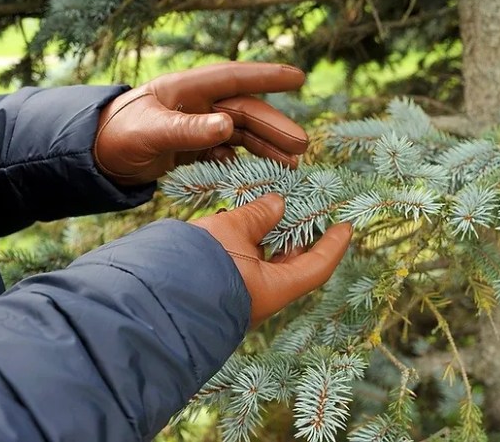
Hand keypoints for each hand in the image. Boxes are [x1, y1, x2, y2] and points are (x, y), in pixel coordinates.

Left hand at [94, 62, 307, 185]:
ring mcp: (196, 127)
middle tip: (301, 146)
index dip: (267, 78)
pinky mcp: (193, 149)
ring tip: (291, 164)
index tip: (298, 77)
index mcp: (188, 90)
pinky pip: (225, 154)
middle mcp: (197, 106)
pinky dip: (242, 163)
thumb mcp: (152, 132)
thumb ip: (188, 130)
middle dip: (274, 128)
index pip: (234, 79)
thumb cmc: (118, 135)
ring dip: (265, 148)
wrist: (96, 158)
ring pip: (240, 135)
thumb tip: (228, 126)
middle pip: (244, 113)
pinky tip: (256, 174)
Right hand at [191, 194, 352, 325]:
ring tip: (267, 209)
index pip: (317, 266)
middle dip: (297, 235)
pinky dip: (248, 245)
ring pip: (264, 264)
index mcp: (275, 289)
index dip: (333, 244)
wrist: (154, 295)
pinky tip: (238, 223)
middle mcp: (262, 298)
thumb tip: (278, 203)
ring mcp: (240, 297)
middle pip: (292, 265)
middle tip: (302, 208)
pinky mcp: (220, 291)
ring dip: (268, 237)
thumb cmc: (201, 262)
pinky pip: (244, 266)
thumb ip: (258, 214)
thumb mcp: (233, 230)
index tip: (345, 225)